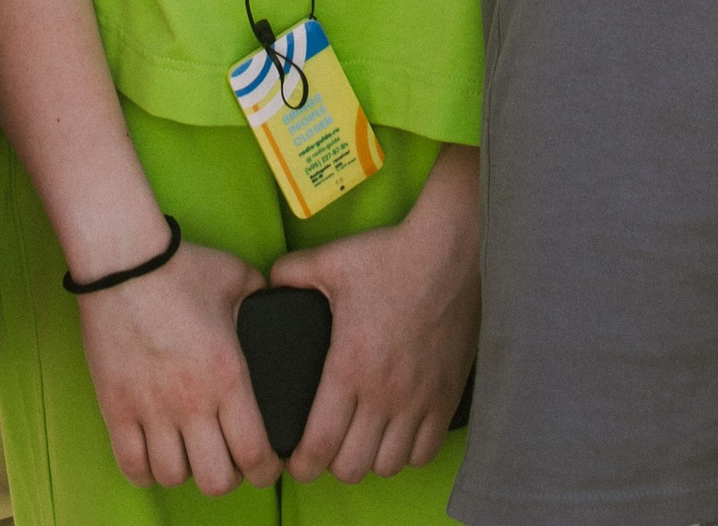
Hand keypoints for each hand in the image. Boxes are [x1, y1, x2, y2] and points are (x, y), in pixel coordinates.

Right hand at [76, 238, 273, 494]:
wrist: (124, 261)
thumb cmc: (182, 267)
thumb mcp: (236, 277)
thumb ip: (260, 298)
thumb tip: (275, 304)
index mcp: (228, 376)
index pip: (254, 454)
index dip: (267, 470)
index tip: (267, 465)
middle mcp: (192, 403)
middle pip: (215, 480)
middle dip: (227, 477)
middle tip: (228, 460)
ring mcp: (151, 410)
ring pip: (173, 476)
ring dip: (185, 471)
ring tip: (190, 454)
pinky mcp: (116, 409)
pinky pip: (131, 466)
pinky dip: (145, 470)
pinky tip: (154, 455)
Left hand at [275, 146, 480, 481]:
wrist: (450, 251)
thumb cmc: (389, 257)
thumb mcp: (332, 260)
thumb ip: (292, 274)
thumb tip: (267, 284)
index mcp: (348, 367)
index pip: (319, 444)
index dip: (301, 464)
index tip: (294, 459)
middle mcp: (383, 394)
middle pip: (351, 466)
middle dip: (332, 463)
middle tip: (327, 445)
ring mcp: (418, 400)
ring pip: (388, 465)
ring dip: (371, 459)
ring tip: (362, 440)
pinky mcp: (446, 398)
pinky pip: (425, 452)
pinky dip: (408, 452)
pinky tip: (398, 432)